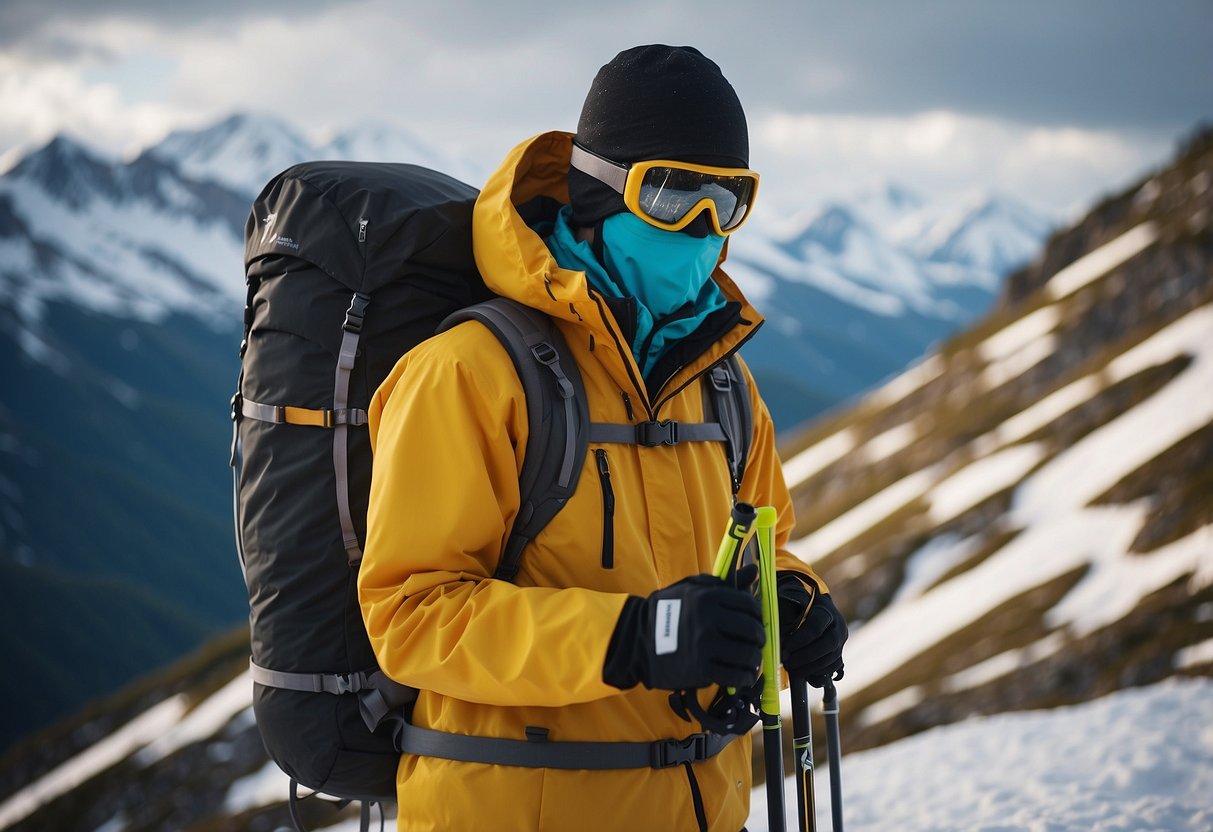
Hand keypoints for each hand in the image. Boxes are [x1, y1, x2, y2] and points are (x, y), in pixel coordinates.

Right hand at [604, 573, 763, 691]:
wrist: (637, 640)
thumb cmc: (667, 611)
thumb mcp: (692, 589)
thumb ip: (725, 581)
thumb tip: (754, 571)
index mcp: (708, 597)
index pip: (749, 605)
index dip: (758, 614)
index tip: (755, 620)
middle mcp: (708, 620)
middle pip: (752, 630)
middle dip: (759, 637)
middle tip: (756, 641)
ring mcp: (705, 646)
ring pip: (748, 654)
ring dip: (754, 659)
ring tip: (751, 660)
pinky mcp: (702, 670)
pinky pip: (736, 676)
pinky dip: (745, 677)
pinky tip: (744, 675)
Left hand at [779, 574, 846, 686]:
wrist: (816, 609)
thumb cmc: (799, 607)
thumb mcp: (793, 606)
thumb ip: (787, 617)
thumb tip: (776, 637)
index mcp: (825, 609)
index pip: (816, 626)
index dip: (801, 639)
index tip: (786, 647)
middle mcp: (838, 625)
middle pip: (828, 643)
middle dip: (807, 656)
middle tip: (789, 663)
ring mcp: (841, 640)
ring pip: (832, 657)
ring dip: (811, 667)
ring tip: (793, 670)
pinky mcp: (840, 652)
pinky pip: (834, 666)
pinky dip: (819, 672)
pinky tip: (804, 672)